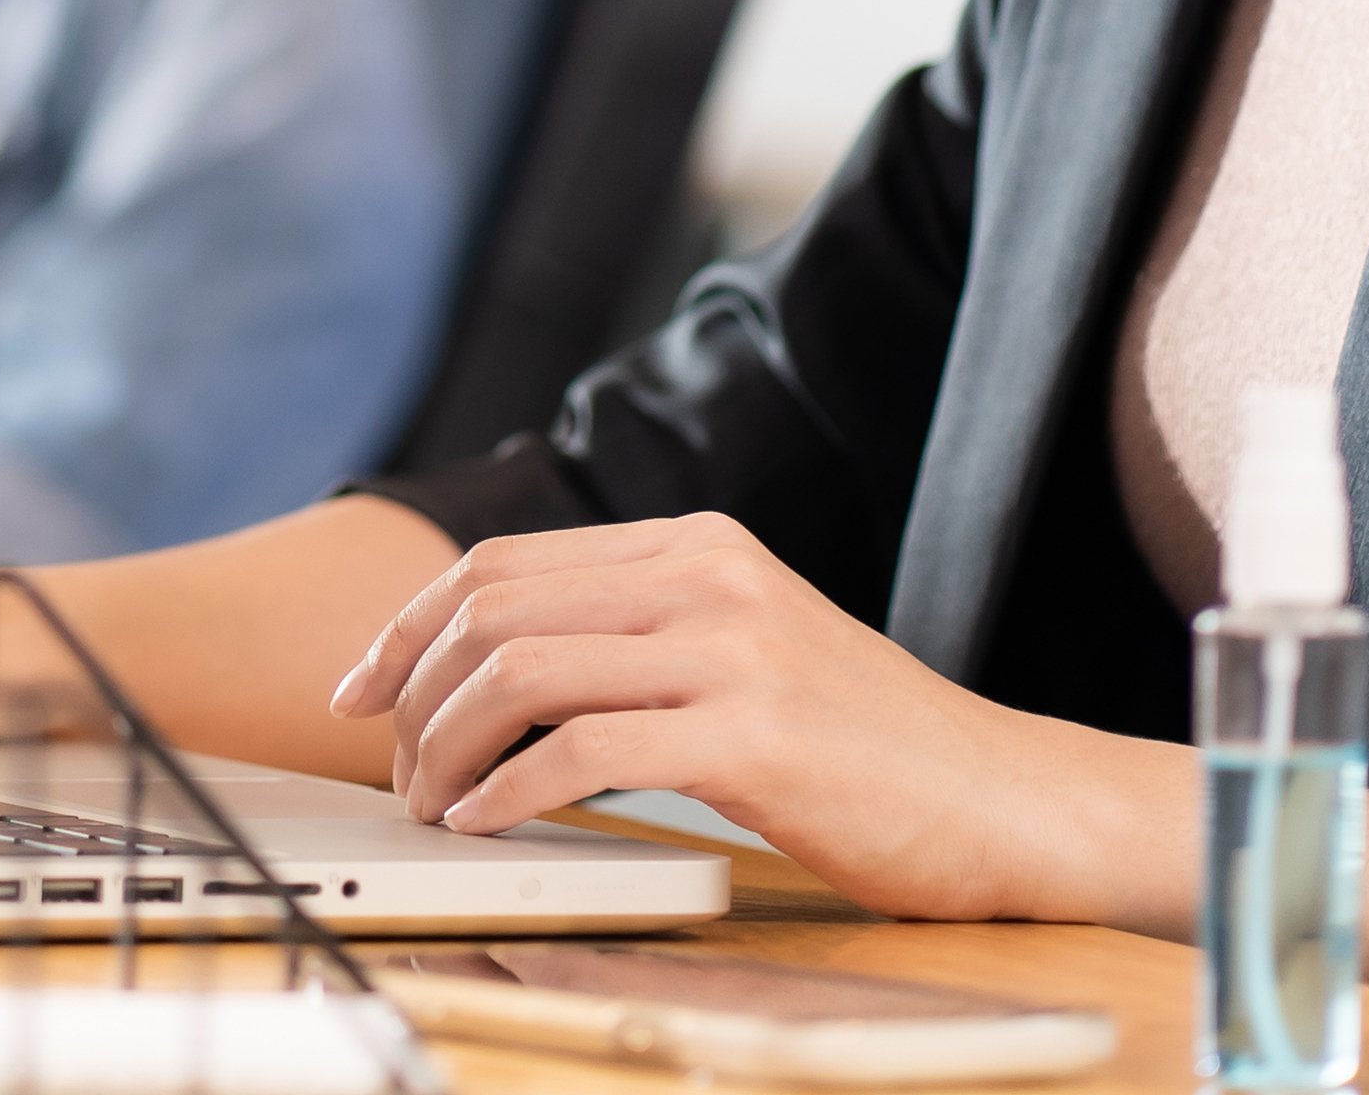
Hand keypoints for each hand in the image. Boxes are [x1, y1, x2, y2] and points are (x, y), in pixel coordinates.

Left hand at [332, 512, 1161, 923]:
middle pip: (496, 605)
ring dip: (448, 744)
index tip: (362, 688)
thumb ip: (642, 637)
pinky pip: (583, 748)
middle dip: (413, 689)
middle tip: (391, 765)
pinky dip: (510, 791)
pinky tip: (489, 824)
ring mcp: (731, 647)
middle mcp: (707, 574)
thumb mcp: (748, 650)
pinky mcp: (752, 733)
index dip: (410, 625)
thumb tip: (501, 672)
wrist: (1005, 801)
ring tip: (433, 804)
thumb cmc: (871, 750)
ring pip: (524, 669)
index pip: (505, 560)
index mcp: (698, 544)